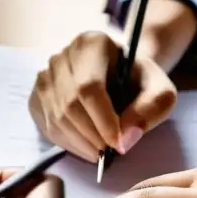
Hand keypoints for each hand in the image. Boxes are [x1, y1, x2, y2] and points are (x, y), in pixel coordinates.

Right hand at [29, 0, 196, 161]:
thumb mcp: (160, 91)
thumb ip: (150, 110)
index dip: (102, 120)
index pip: (88, 87)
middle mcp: (62, 55)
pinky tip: (85, 146)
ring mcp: (45, 75)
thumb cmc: (140, 82)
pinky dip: (65, 144)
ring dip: (79, 144)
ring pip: (56, 118)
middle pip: (69, 105)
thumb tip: (124, 141)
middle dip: (91, 136)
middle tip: (109, 153)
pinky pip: (46, 126)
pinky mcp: (36, 96)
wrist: (121, 76)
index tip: (117, 144)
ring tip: (100, 153)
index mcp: (92, 43)